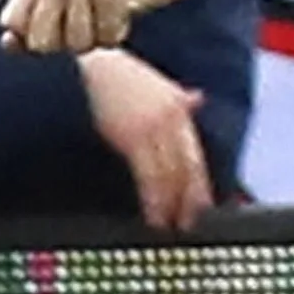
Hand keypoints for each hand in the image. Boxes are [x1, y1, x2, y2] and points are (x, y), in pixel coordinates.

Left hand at [3, 0, 210, 55]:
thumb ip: (38, 17)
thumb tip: (7, 44)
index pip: (13, 25)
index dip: (38, 37)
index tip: (66, 25)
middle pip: (42, 42)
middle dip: (70, 42)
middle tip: (93, 19)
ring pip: (77, 45)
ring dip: (100, 37)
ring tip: (112, 11)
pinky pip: (108, 38)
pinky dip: (121, 32)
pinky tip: (128, 9)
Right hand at [77, 46, 213, 231]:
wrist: (90, 69)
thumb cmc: (117, 73)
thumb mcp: (155, 80)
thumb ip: (179, 95)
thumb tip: (198, 98)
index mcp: (178, 106)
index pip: (194, 152)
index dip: (200, 181)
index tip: (203, 203)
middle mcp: (172, 118)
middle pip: (188, 166)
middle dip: (192, 198)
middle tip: (191, 221)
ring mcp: (154, 128)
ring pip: (171, 175)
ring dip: (172, 204)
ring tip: (171, 224)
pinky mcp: (133, 137)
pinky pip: (150, 175)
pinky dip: (155, 198)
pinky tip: (155, 214)